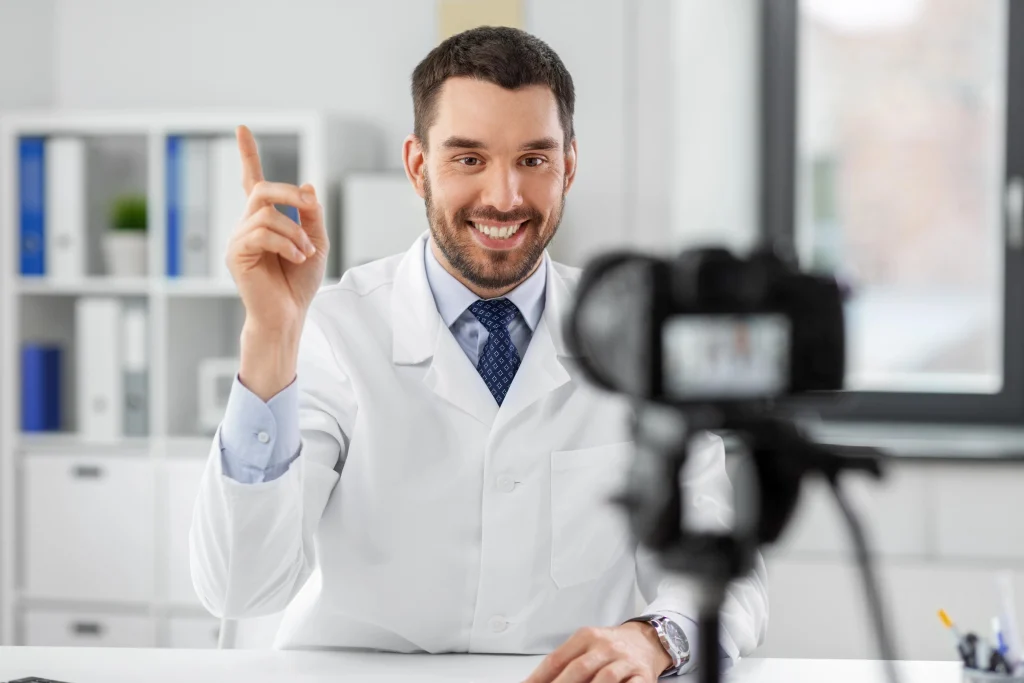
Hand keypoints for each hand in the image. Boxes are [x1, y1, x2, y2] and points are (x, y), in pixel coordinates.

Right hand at [228, 125, 329, 399]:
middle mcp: (247, 225)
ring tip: (304, 251)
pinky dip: (286, 243)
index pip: (252, 181)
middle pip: (263, 189)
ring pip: (266, 213)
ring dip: (294, 230)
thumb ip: (310, 215)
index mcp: (265, 220)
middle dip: (291, 195)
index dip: (248, 154)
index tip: (241, 129)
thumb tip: (306, 186)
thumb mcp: (315, 242)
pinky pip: (261, 233)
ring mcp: (239, 239)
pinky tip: (297, 258)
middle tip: (311, 207)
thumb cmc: (299, 283)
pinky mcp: (237, 253)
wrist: (288, 314)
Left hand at [522, 623, 671, 682]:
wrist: (646, 640)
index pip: (557, 659)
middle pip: (579, 668)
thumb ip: (564, 663)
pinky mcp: (642, 675)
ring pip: (605, 679)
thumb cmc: (609, 647)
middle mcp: (605, 646)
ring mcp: (625, 661)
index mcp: (586, 637)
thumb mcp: (585, 645)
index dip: (539, 678)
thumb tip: (537, 681)